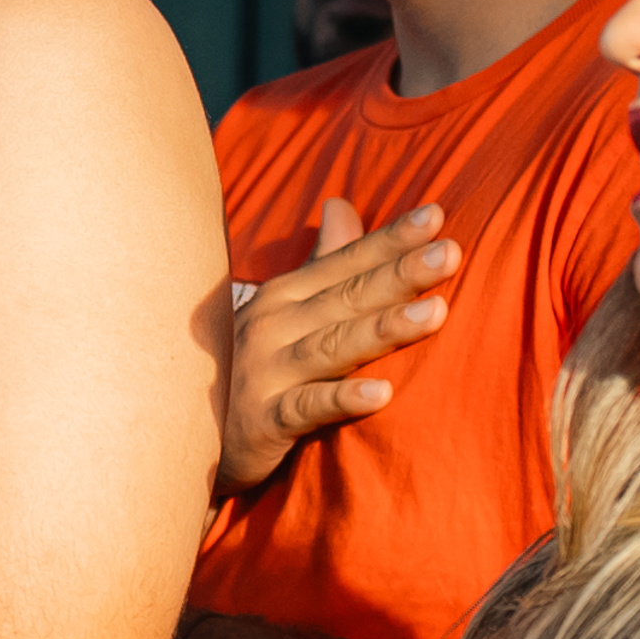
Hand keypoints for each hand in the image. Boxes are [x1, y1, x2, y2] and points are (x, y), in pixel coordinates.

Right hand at [219, 199, 461, 490]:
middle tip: (452, 253)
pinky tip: (382, 394)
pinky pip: (307, 409)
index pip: (347, 261)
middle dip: (400, 273)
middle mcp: (275, 326)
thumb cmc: (251, 366)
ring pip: (333, 346)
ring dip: (383, 329)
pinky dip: (342, 400)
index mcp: (286, 295)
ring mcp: (268, 372)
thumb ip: (323, 261)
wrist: (188, 434)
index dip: (391, 239)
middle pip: (348, 297)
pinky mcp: (263, 422)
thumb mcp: (284, 309)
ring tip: (435, 313)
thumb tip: (343, 204)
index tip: (438, 215)